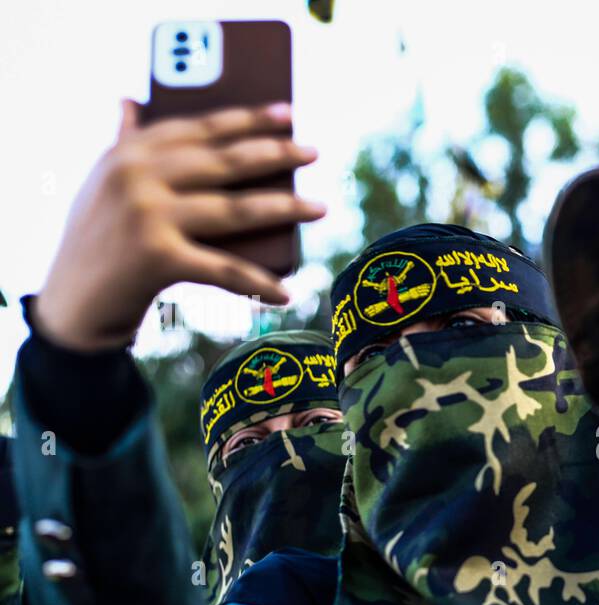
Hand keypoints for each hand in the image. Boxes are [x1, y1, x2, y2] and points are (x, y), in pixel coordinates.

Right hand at [34, 100, 325, 351]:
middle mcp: (136, 178)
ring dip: (285, 209)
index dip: (248, 118)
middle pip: (224, 162)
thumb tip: (130, 100)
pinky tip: (288, 292)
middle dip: (276, 155)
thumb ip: (122, 143)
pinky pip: (225, 270)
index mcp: (129, 153)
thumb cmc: (98, 241)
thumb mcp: (102, 184)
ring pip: (235, 210)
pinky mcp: (159, 259)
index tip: (289, 114)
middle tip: (315, 152)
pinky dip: (259, 283)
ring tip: (320, 208)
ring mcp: (148, 216)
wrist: (71, 304)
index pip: (199, 128)